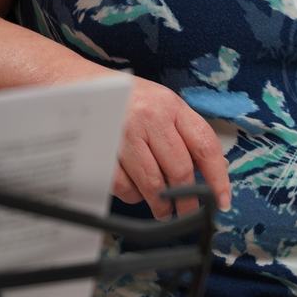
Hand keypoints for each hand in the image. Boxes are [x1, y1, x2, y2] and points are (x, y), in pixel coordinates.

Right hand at [113, 75, 230, 217]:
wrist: (75, 84)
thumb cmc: (127, 99)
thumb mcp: (162, 105)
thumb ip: (186, 133)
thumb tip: (215, 169)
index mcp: (171, 106)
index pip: (205, 146)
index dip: (218, 178)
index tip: (221, 201)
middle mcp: (149, 117)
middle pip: (179, 170)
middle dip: (188, 200)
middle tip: (189, 213)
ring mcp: (123, 133)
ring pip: (153, 184)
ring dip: (162, 205)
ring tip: (164, 211)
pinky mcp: (99, 149)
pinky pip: (124, 186)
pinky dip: (133, 196)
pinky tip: (135, 192)